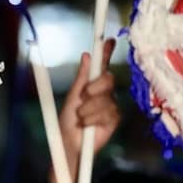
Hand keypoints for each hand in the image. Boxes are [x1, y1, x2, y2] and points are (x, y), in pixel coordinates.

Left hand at [59, 38, 119, 179]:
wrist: (70, 142)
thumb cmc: (68, 120)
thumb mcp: (72, 96)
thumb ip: (82, 77)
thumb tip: (87, 55)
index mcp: (92, 85)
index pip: (102, 65)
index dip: (106, 52)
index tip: (108, 40)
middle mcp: (104, 92)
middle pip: (107, 80)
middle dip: (94, 88)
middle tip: (83, 97)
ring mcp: (111, 105)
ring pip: (105, 99)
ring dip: (88, 110)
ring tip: (80, 118)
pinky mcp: (114, 118)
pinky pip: (107, 113)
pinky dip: (93, 119)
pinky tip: (88, 125)